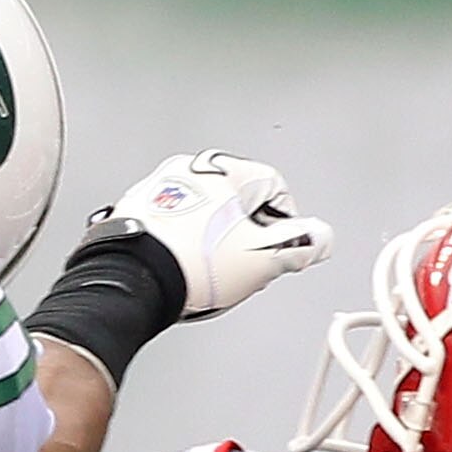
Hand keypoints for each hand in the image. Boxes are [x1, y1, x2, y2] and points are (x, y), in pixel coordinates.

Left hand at [86, 150, 331, 319]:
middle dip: (244, 234)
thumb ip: (301, 244)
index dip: (284, 223)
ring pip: (202, 216)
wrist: (131, 283)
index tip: (279, 247)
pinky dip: (180, 246)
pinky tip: (182, 270)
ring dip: (211, 241)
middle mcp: (185, 169)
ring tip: (207, 272)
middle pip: (236, 203)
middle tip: (241, 264)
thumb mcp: (264, 258)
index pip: (274, 187)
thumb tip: (320, 237)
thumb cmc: (190, 265)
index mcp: (220, 167)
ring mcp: (155, 190)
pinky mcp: (133, 213)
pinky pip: (171, 228)